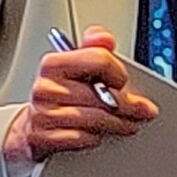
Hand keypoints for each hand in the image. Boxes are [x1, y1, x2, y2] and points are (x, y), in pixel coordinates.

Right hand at [4, 38, 155, 167]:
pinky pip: (84, 138)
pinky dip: (97, 138)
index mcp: (54, 63)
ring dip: (119, 124)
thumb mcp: (74, 67)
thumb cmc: (60, 96)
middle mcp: (46, 87)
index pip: (99, 59)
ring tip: (130, 123)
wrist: (33, 127)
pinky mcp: (46, 138)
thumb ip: (93, 49)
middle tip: (144, 110)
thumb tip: (104, 38)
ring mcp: (44, 113)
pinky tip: (102, 134)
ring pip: (96, 118)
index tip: (123, 81)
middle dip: (129, 105)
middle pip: (102, 94)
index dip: (118, 72)